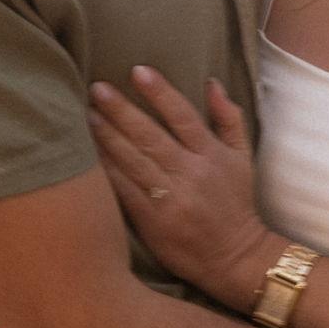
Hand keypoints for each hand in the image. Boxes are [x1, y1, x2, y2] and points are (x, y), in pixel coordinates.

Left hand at [89, 69, 275, 307]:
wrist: (236, 257)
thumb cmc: (236, 203)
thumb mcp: (243, 158)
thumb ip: (229, 119)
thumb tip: (211, 82)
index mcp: (211, 155)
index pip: (183, 116)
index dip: (160, 92)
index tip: (137, 70)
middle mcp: (190, 174)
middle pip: (149, 136)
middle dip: (121, 110)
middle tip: (96, 88)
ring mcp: (170, 198)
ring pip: (132, 160)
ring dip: (106, 135)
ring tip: (85, 114)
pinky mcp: (152, 221)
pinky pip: (123, 190)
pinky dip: (104, 170)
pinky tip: (86, 154)